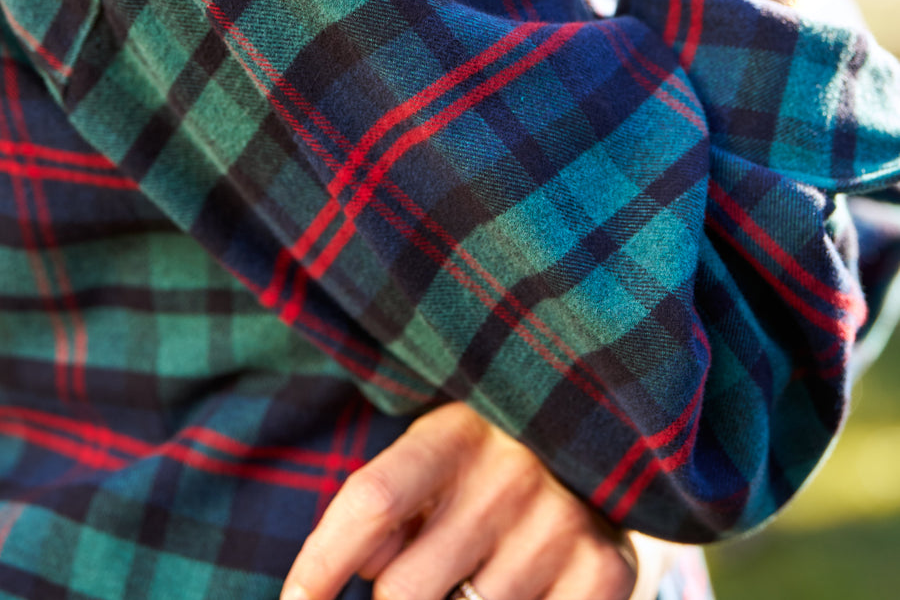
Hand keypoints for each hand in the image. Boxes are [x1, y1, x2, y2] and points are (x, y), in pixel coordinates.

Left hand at [281, 403, 678, 599]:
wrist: (604, 430)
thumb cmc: (496, 453)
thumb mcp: (439, 450)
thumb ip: (394, 502)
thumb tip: (365, 567)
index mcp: (457, 429)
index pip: (371, 502)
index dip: (319, 564)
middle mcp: (511, 470)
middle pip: (405, 590)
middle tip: (414, 579)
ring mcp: (562, 521)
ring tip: (479, 567)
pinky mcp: (606, 568)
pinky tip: (518, 587)